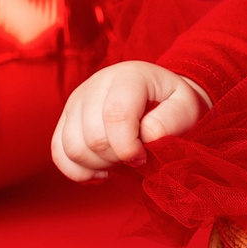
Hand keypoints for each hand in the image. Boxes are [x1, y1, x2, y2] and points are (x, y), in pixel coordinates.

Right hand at [51, 61, 206, 181]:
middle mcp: (96, 84)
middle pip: (92, 137)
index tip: (144, 157)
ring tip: (119, 161)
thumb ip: (172, 121)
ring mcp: (76, 101)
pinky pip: (58, 154)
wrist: (161, 97)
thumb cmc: (175, 104)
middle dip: (116, 159)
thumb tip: (145, 136)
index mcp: (128, 76)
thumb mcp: (188, 108)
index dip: (128, 147)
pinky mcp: (66, 120)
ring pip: (72, 148)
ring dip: (97, 165)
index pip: (116, 115)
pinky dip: (78, 171)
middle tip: (135, 158)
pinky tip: (102, 169)